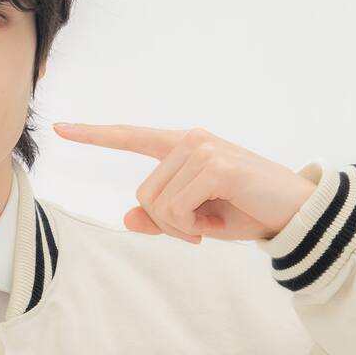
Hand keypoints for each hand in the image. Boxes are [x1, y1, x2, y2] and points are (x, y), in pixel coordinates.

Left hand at [52, 123, 317, 244]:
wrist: (295, 212)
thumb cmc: (247, 210)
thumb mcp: (199, 218)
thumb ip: (162, 217)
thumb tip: (127, 217)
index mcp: (184, 145)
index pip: (132, 136)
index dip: (94, 134)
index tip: (60, 126)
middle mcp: (191, 139)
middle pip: (143, 193)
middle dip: (166, 222)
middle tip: (196, 229)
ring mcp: (203, 148)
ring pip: (157, 203)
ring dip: (180, 225)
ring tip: (209, 222)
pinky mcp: (215, 164)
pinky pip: (176, 207)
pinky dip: (191, 224)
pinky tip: (215, 220)